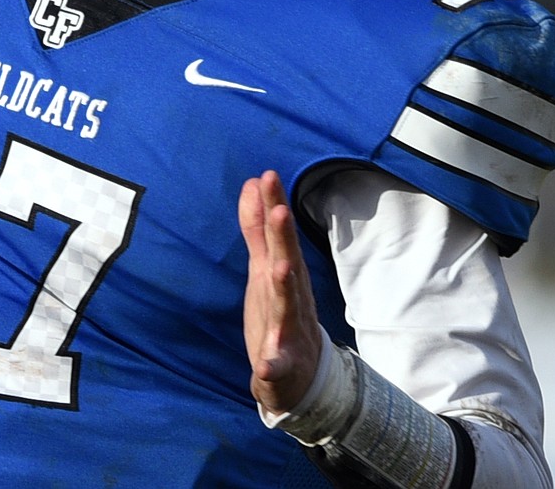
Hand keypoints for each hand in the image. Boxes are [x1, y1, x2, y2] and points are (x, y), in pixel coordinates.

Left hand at [239, 169, 323, 414]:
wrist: (302, 380)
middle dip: (283, 237)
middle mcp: (291, 298)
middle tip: (279, 209)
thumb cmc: (282, 314)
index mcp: (285, 274)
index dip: (274, 206)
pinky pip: (278, 365)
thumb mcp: (266, 268)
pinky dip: (273, 363)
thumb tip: (253, 184)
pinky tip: (266, 364)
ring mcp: (289, 332)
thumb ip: (257, 229)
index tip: (267, 175)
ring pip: (287, 308)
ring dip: (285, 289)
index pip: (279, 235)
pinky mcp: (282, 366)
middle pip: (287, 263)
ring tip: (280, 269)